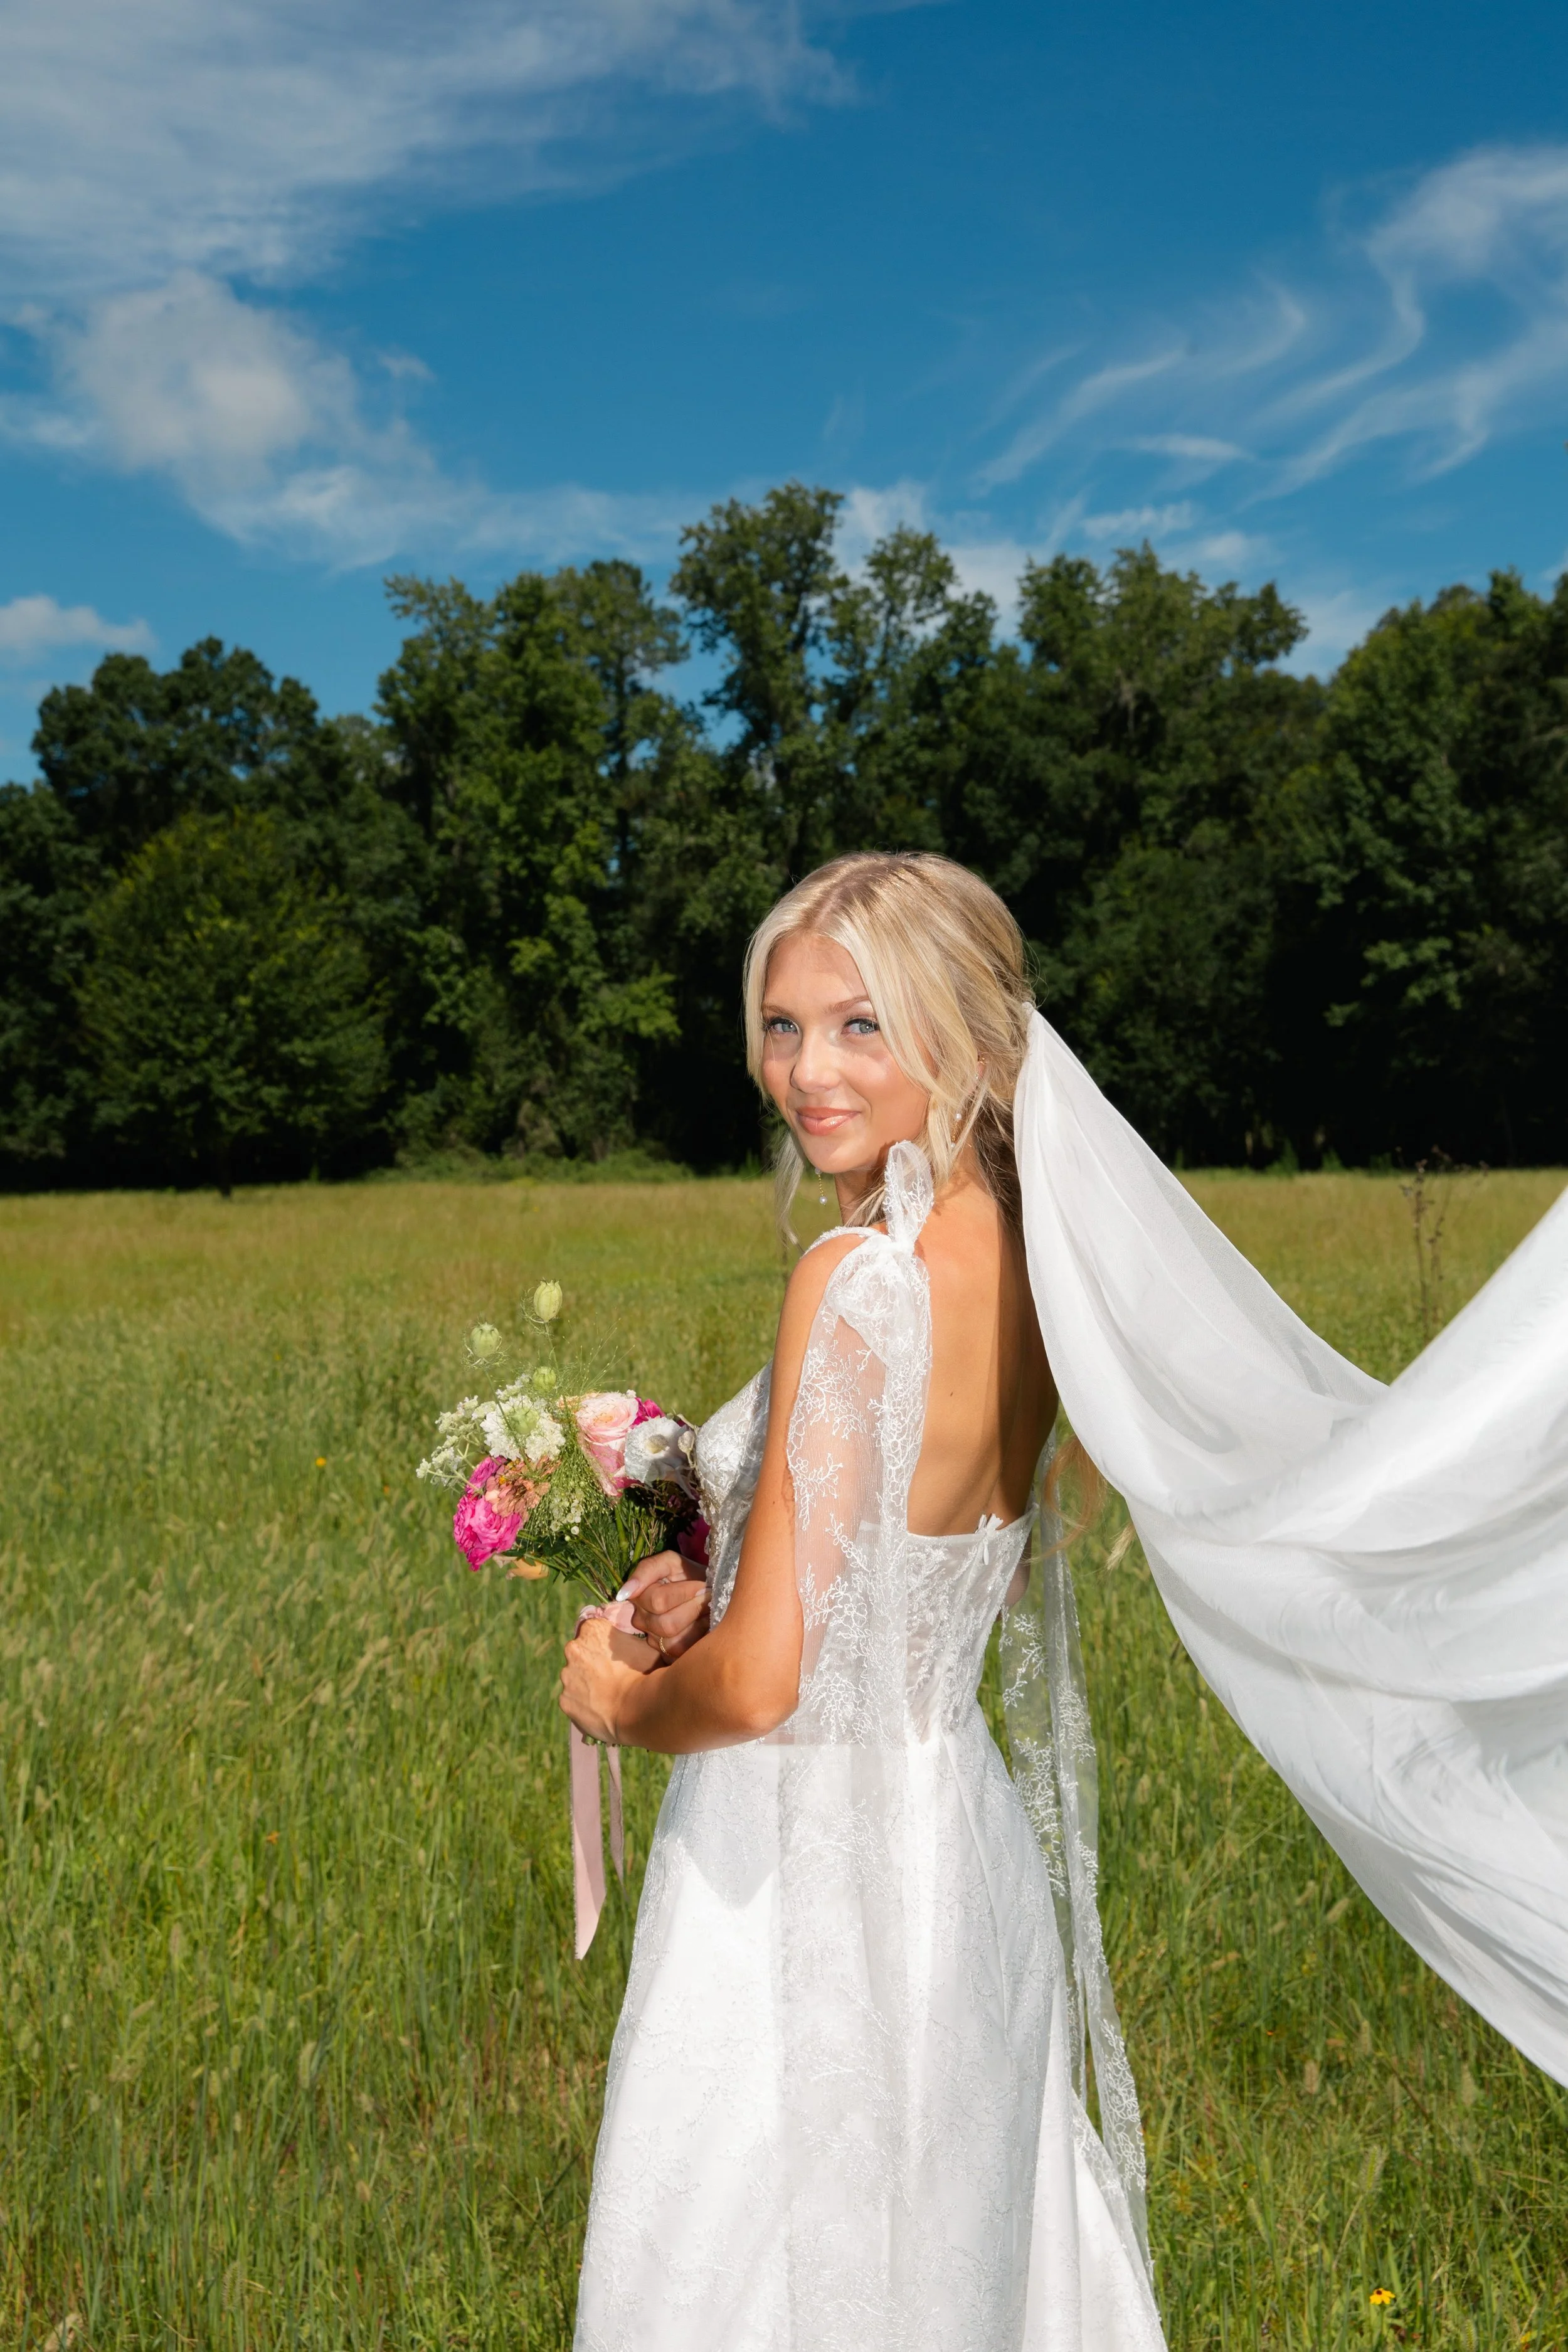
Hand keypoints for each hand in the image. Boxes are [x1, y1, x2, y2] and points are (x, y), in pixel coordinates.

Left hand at [560, 1615, 650, 1744]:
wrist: (635, 1708)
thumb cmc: (644, 1674)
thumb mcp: (644, 1645)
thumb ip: (629, 1640)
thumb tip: (630, 1642)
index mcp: (592, 1629)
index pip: (592, 1631)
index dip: (603, 1644)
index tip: (613, 1655)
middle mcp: (574, 1648)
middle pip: (580, 1653)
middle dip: (592, 1663)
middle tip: (612, 1676)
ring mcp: (567, 1675)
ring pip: (575, 1677)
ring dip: (586, 1684)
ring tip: (607, 1695)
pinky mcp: (564, 1699)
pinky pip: (573, 1700)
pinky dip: (583, 1704)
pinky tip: (600, 1708)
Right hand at [620, 1549, 710, 1661]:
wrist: (705, 1590)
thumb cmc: (687, 1574)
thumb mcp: (670, 1562)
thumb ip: (647, 1569)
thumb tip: (625, 1593)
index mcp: (638, 1595)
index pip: (658, 1601)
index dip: (685, 1594)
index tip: (703, 1586)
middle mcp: (640, 1619)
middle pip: (667, 1624)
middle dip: (694, 1609)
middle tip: (708, 1598)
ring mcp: (652, 1638)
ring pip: (674, 1641)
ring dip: (697, 1623)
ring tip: (707, 1610)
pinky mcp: (666, 1653)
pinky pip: (681, 1652)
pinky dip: (698, 1636)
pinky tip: (704, 1623)